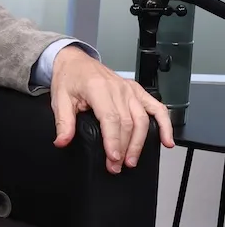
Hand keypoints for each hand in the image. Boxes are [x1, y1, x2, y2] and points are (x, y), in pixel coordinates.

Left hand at [50, 45, 174, 172]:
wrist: (75, 61)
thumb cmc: (69, 78)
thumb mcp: (59, 99)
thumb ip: (63, 122)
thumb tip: (62, 141)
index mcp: (98, 88)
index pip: (111, 119)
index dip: (114, 140)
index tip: (113, 157)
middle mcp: (117, 88)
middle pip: (128, 123)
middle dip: (124, 148)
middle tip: (117, 166)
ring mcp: (130, 89)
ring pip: (143, 119)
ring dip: (140, 143)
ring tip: (132, 160)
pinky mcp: (137, 91)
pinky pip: (157, 108)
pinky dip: (165, 125)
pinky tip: (167, 141)